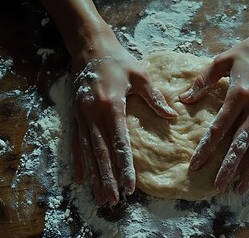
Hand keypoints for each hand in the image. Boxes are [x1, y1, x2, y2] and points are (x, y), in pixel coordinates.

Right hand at [71, 30, 177, 204]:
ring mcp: (81, 116)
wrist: (90, 47)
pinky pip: (76, 143)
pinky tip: (81, 177)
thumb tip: (172, 116)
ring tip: (100, 196)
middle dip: (108, 179)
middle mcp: (93, 115)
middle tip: (114, 201)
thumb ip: (154, 98)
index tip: (130, 187)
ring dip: (95, 176)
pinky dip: (79, 162)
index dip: (124, 167)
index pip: (119, 143)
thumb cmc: (118, 60)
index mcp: (111, 106)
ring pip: (88, 152)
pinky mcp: (75, 116)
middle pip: (102, 153)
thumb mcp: (140, 75)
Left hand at [180, 29, 248, 194]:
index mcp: (238, 95)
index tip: (195, 165)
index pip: (219, 128)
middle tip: (218, 186)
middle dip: (229, 167)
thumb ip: (203, 81)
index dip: (206, 149)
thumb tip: (184, 99)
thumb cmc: (246, 53)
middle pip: (240, 143)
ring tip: (241, 188)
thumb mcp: (221, 61)